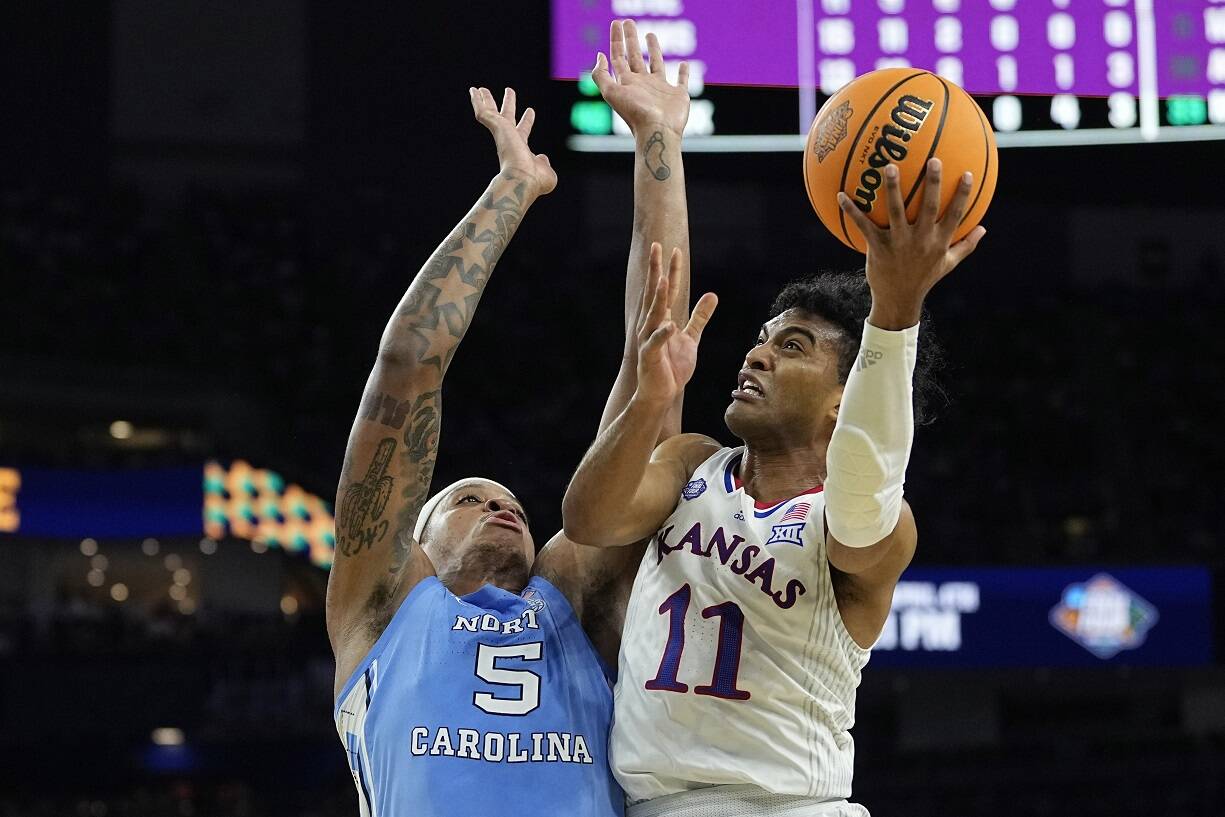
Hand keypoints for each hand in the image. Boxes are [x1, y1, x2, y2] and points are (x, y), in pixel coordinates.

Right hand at [470, 86, 556, 196]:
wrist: (523, 180)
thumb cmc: (535, 181)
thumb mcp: (546, 172)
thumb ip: (543, 163)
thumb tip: (542, 158)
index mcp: (521, 150)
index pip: (523, 132)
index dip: (527, 121)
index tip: (530, 110)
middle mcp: (510, 141)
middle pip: (507, 118)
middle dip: (509, 104)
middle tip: (509, 90)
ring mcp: (502, 134)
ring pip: (491, 113)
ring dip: (487, 100)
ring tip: (481, 88)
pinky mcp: (497, 127)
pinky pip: (484, 113)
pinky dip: (477, 101)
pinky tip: (473, 90)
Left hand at [592, 20, 689, 136]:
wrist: (657, 130)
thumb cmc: (635, 113)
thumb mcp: (611, 92)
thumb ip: (601, 75)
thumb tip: (599, 56)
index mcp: (627, 83)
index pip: (618, 56)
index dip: (616, 39)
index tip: (616, 22)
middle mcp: (642, 84)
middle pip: (635, 56)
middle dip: (631, 39)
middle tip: (629, 22)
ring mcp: (660, 90)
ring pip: (656, 64)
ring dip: (653, 50)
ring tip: (650, 34)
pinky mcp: (678, 95)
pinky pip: (682, 80)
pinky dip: (684, 73)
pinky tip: (684, 64)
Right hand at [635, 243, 717, 403]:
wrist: (660, 394)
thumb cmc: (671, 367)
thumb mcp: (690, 338)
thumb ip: (700, 317)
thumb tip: (712, 294)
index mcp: (661, 320)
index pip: (667, 290)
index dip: (671, 271)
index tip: (675, 250)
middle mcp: (651, 325)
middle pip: (654, 294)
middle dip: (655, 271)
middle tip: (656, 247)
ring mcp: (649, 340)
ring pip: (653, 314)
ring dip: (658, 297)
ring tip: (661, 279)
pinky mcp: (650, 357)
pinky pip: (656, 343)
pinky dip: (662, 334)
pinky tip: (669, 325)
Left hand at [837, 158, 985, 328]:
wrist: (898, 300)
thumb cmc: (924, 279)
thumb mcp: (948, 264)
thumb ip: (966, 245)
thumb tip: (984, 228)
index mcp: (939, 242)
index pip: (955, 215)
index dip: (963, 195)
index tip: (968, 173)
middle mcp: (920, 240)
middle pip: (929, 207)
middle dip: (933, 183)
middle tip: (934, 160)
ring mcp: (898, 243)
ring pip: (896, 212)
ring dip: (892, 189)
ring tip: (889, 167)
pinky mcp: (878, 247)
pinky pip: (864, 226)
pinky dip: (852, 210)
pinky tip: (841, 195)